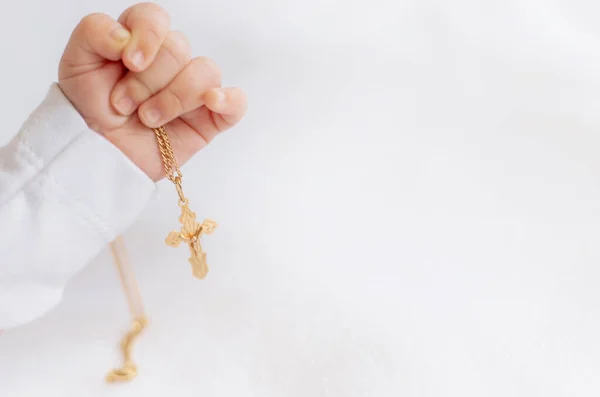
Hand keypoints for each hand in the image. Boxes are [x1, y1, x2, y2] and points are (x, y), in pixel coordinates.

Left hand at [58, 3, 246, 180]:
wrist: (98, 155)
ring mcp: (194, 90)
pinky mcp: (210, 118)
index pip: (155, 18)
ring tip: (148, 119)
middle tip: (124, 104)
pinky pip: (237, 101)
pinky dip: (229, 99)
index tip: (129, 62)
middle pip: (178, 48)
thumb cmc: (90, 110)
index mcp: (142, 41)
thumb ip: (93, 32)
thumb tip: (125, 36)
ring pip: (205, 71)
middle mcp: (171, 62)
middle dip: (147, 80)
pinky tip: (212, 102)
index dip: (147, 36)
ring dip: (173, 97)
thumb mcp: (75, 64)